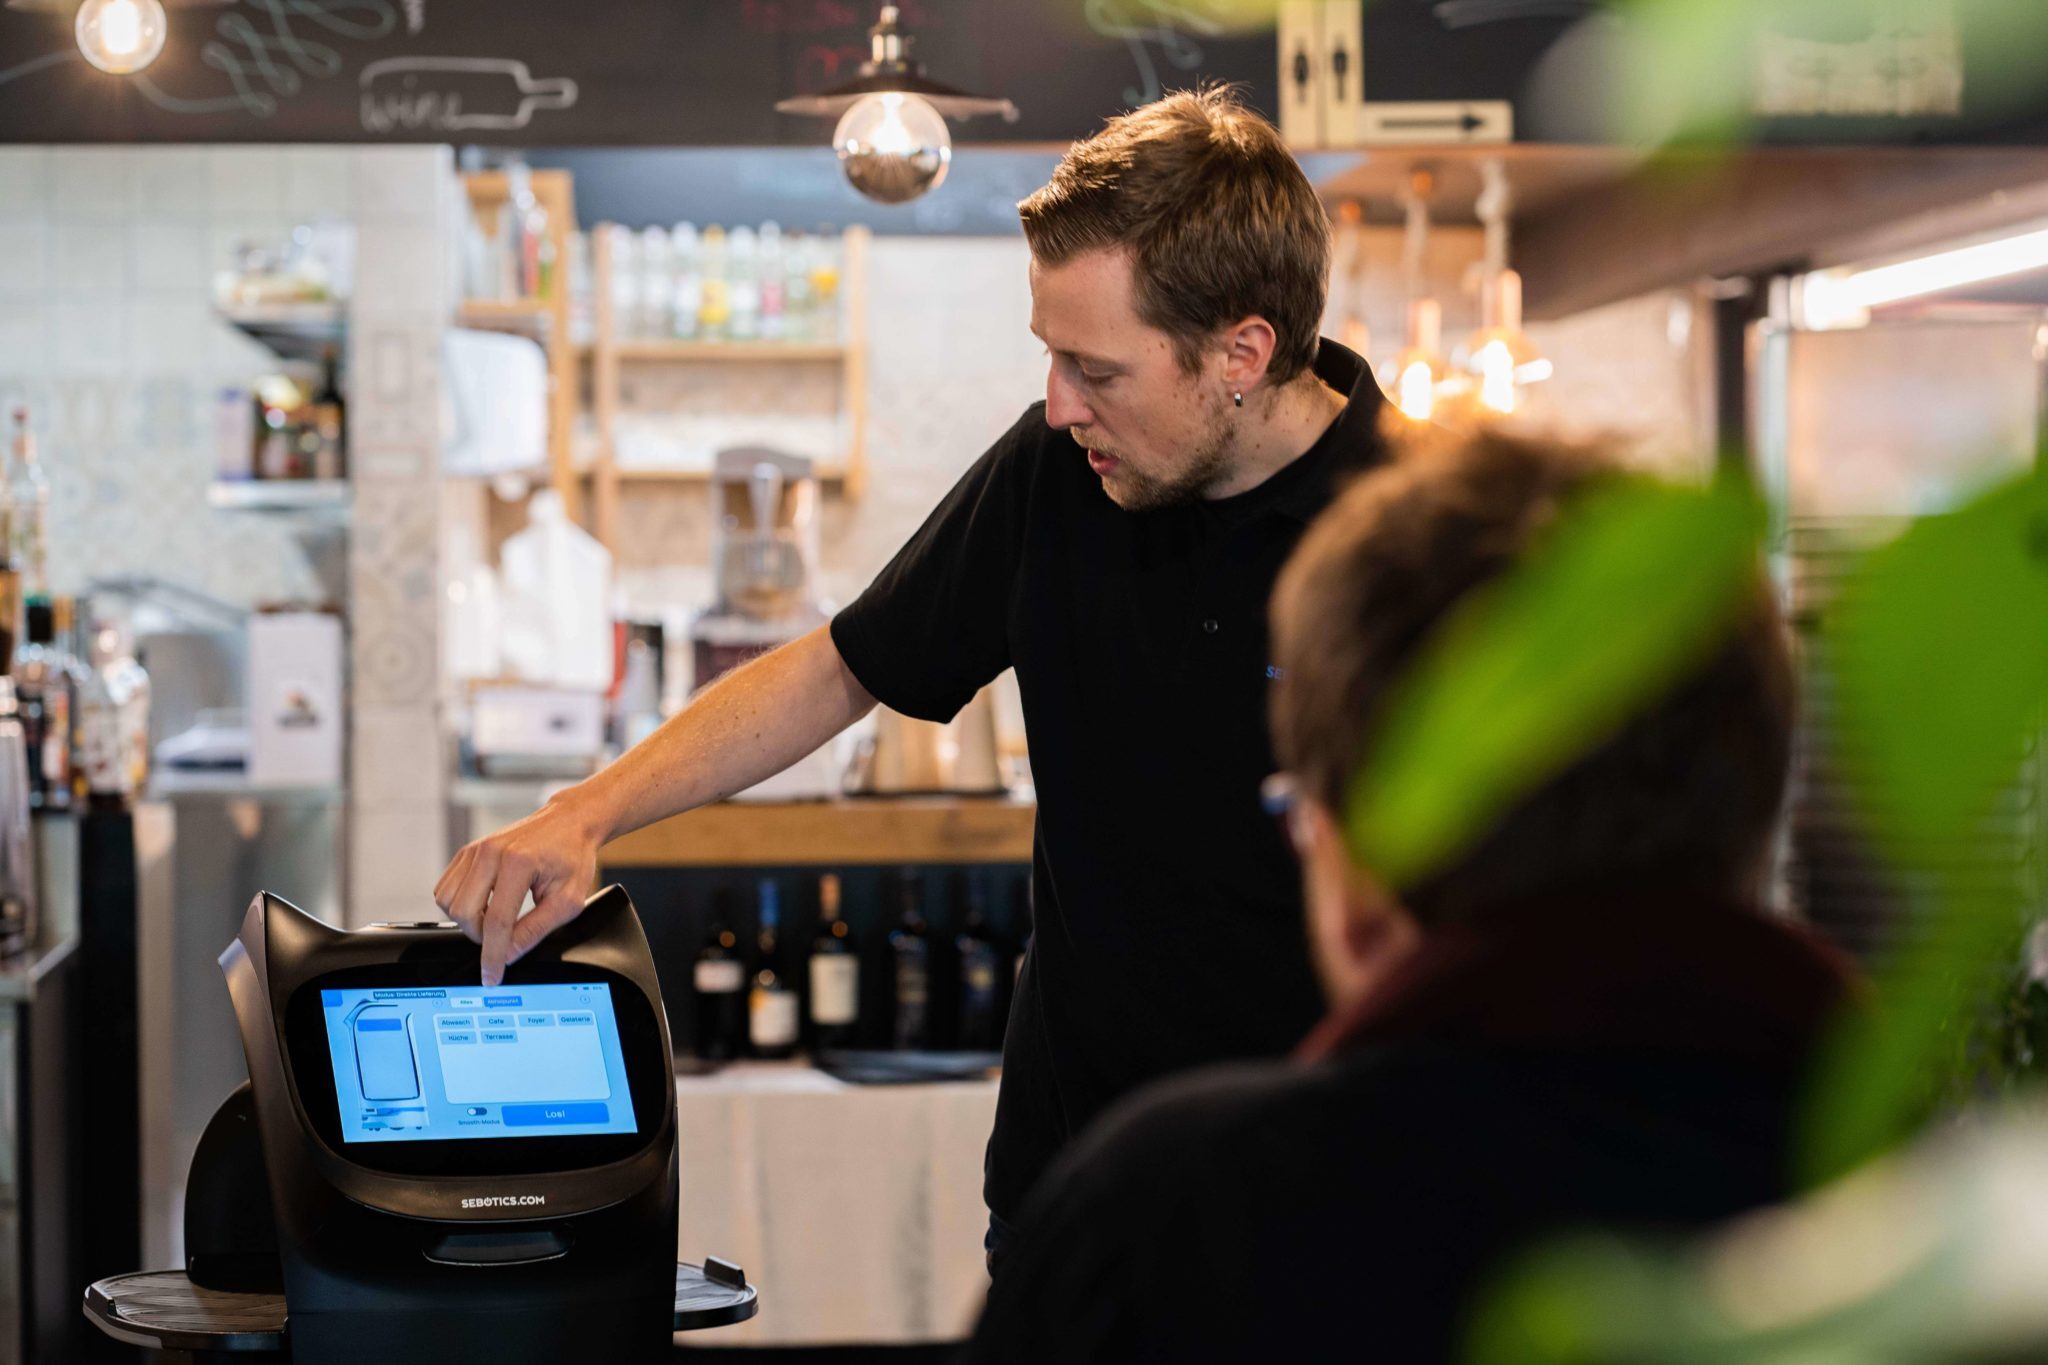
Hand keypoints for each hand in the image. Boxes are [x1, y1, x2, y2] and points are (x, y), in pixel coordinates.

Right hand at [435, 793, 604, 987]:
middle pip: (463, 912)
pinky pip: (446, 887)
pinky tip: (485, 904)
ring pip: (447, 901)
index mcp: (518, 863)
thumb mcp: (568, 900)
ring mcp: (475, 849)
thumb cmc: (572, 857)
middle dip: (479, 936)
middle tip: (505, 937)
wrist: (569, 823)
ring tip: (496, 918)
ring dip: (467, 920)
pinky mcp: (467, 851)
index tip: (492, 977)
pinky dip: (460, 904)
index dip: (493, 955)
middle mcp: (490, 852)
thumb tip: (509, 956)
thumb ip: (536, 930)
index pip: (496, 922)